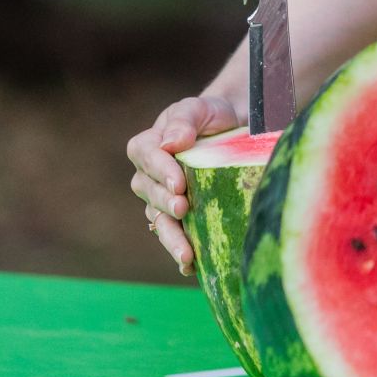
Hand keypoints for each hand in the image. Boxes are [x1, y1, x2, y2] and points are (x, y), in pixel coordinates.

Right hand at [126, 95, 241, 276]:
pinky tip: (192, 267)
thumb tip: (170, 142)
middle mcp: (149, 177)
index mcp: (148, 146)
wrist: (230, 132)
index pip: (147, 157)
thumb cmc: (211, 117)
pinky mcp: (178, 218)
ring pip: (159, 222)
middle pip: (150, 193)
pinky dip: (181, 252)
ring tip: (186, 255)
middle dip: (165, 203)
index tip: (179, 183)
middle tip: (183, 209)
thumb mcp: (200, 109)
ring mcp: (162, 200)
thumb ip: (184, 119)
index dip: (160, 171)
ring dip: (171, 239)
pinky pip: (174, 236)